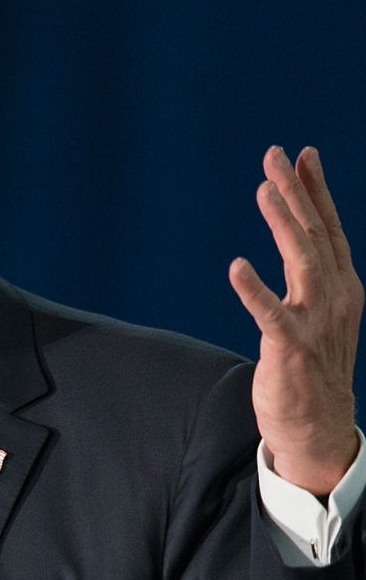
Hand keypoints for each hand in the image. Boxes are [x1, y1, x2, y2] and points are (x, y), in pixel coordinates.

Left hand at [229, 146, 362, 495]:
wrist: (319, 425)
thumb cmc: (313, 366)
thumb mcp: (319, 312)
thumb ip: (310, 275)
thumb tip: (298, 234)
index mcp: (342, 286)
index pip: (328, 228)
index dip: (316, 190)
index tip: (304, 154)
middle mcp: (335, 296)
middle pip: (313, 233)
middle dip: (296, 191)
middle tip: (276, 155)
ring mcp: (315, 321)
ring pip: (299, 260)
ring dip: (281, 222)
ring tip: (263, 189)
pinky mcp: (290, 346)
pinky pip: (270, 313)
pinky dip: (253, 289)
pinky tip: (236, 267)